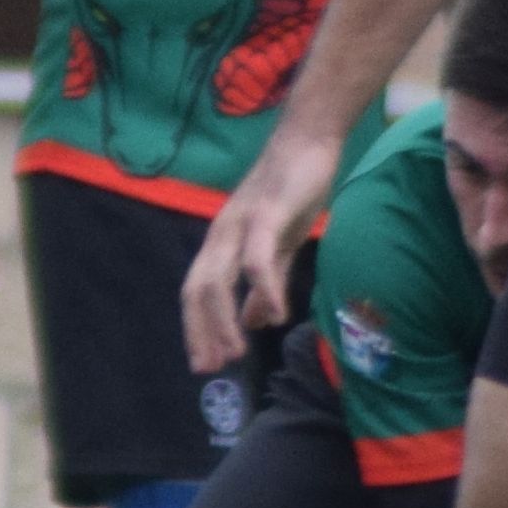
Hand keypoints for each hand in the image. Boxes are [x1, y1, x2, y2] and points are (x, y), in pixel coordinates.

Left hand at [184, 146, 321, 372]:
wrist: (310, 140)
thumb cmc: (293, 190)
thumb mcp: (278, 245)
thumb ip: (266, 283)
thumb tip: (257, 322)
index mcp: (222, 242)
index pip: (197, 292)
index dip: (197, 328)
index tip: (204, 364)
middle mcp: (222, 234)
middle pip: (197, 289)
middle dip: (201, 332)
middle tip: (212, 368)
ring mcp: (240, 223)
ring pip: (218, 278)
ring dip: (224, 319)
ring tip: (237, 352)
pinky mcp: (266, 213)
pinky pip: (257, 257)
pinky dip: (264, 289)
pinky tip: (278, 315)